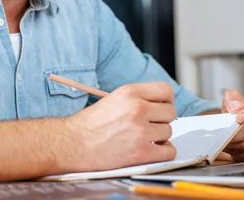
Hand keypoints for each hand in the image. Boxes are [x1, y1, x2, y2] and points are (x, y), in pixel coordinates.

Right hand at [63, 82, 177, 171]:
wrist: (72, 144)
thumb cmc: (89, 124)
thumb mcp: (113, 99)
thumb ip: (137, 98)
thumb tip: (160, 104)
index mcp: (129, 92)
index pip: (165, 90)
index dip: (166, 100)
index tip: (161, 107)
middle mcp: (137, 108)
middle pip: (171, 112)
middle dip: (162, 120)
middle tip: (150, 126)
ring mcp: (140, 131)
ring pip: (169, 132)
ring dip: (159, 137)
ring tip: (142, 139)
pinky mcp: (141, 152)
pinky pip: (168, 152)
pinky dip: (162, 153)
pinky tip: (151, 151)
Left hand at [220, 90, 243, 161]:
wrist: (239, 123)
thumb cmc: (239, 109)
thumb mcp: (232, 98)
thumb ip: (233, 98)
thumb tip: (236, 108)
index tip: (238, 118)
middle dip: (236, 132)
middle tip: (224, 132)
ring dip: (235, 143)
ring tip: (225, 139)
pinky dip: (237, 152)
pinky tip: (231, 146)